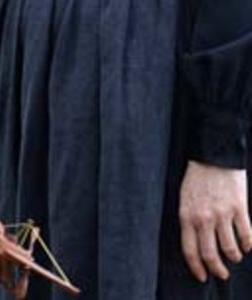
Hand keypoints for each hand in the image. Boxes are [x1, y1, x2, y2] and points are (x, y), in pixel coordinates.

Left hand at [179, 160, 251, 281]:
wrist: (213, 154)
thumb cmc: (197, 177)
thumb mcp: (185, 198)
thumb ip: (189, 220)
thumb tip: (196, 244)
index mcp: (187, 215)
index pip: (190, 250)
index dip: (197, 267)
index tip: (202, 276)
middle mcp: (203, 218)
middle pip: (210, 255)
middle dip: (217, 270)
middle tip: (221, 274)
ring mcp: (222, 214)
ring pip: (230, 249)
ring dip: (233, 257)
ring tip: (234, 255)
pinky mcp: (238, 208)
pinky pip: (245, 236)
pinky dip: (247, 245)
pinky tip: (246, 245)